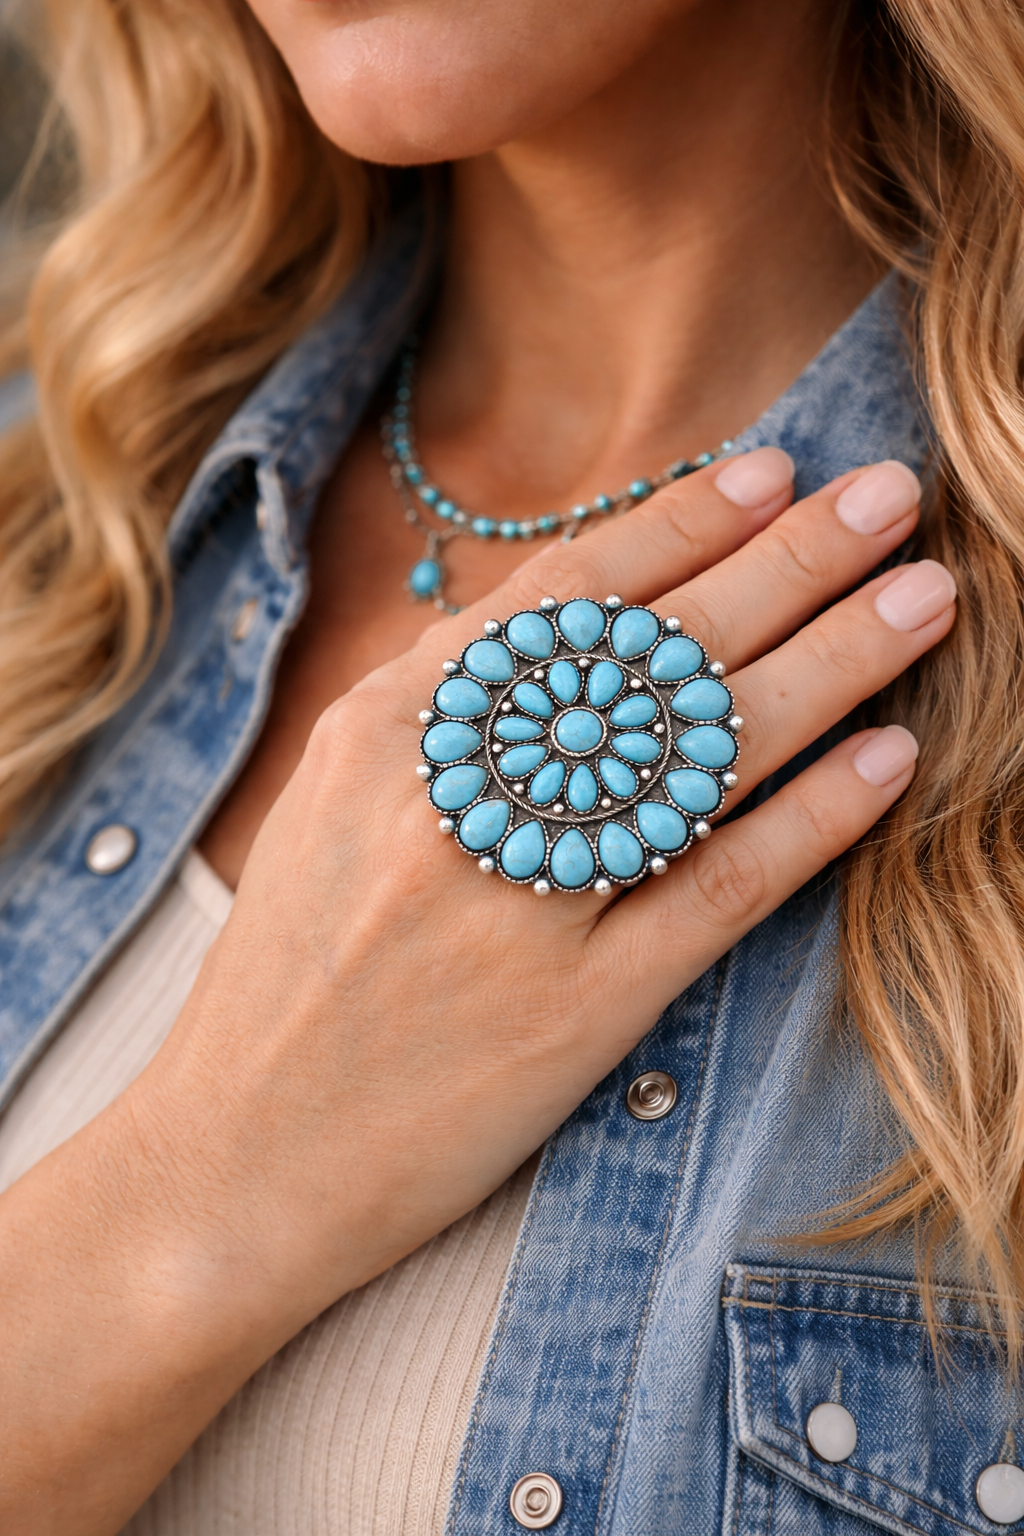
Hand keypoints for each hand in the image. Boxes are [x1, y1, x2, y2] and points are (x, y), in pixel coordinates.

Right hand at [0, 451, 952, 1532]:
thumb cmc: (289, 974)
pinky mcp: (577, 1012)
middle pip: (654, 650)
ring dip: (835, 663)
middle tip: (890, 497)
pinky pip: (720, 893)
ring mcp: (521, 904)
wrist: (241, 1156)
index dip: (679, 522)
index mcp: (385, 731)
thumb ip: (437, 707)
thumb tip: (568, 616)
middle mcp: (454, 797)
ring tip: (925, 599)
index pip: (560, 595)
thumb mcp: (330, 803)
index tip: (772, 470)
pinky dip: (814, 821)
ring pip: (706, 753)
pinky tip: (889, 762)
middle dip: (790, 559)